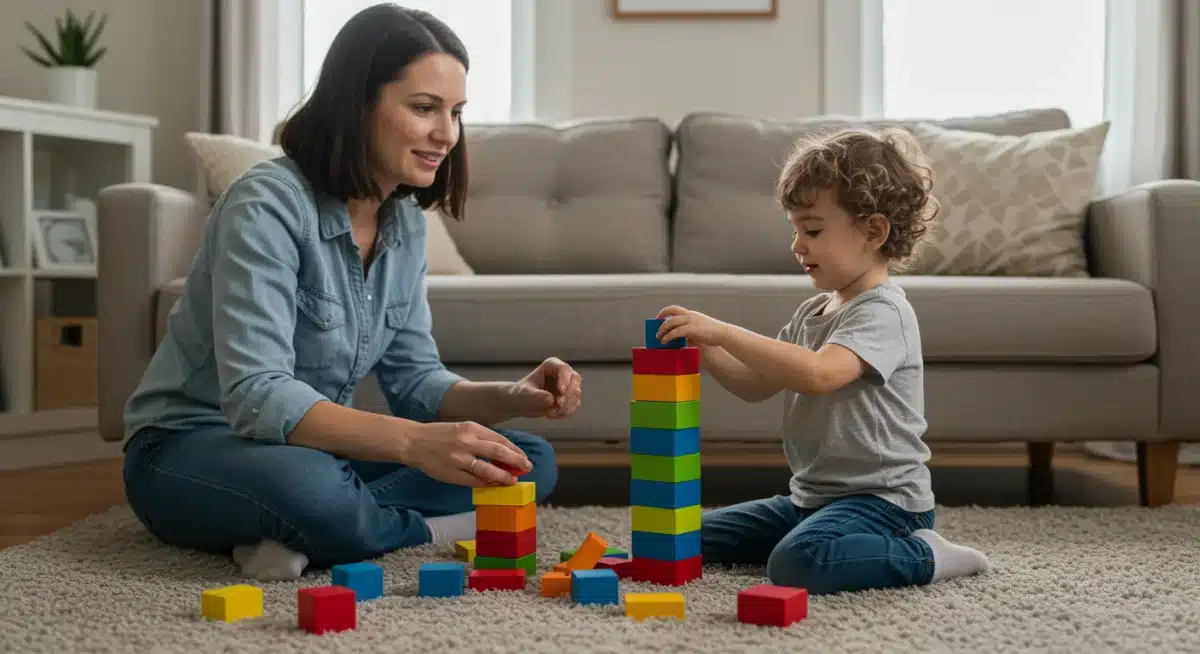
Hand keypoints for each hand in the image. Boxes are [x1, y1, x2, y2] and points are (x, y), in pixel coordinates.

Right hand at [404, 421, 531, 486]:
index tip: (524, 457)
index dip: (514, 450)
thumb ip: (480, 438)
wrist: (413, 441)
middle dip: (516, 461)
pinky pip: (473, 481)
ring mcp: (458, 459)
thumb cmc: (439, 435)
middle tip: (527, 468)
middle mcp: (466, 442)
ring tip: (513, 480)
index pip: (499, 439)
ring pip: (488, 470)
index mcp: (471, 428)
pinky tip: (493, 485)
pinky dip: (486, 484)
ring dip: (503, 476)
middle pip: (498, 452)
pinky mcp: (451, 473)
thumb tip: (503, 452)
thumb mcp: (461, 429)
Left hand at [508, 357, 581, 418]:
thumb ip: (537, 396)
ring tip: (549, 413)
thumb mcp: (525, 394)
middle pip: (575, 380)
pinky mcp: (570, 399)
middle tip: (558, 406)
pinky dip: (564, 412)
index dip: (565, 380)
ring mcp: (568, 386)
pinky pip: (574, 406)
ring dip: (565, 406)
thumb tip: (551, 400)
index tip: (560, 391)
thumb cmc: (522, 394)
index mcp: (552, 366)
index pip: (564, 369)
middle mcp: (563, 374)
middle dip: (568, 395)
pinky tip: (551, 415)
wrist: (522, 404)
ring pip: (576, 395)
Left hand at [656, 305, 732, 346]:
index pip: (674, 308)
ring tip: (659, 338)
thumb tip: (678, 339)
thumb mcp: (699, 329)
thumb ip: (689, 331)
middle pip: (670, 312)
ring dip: (662, 330)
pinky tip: (665, 341)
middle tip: (656, 330)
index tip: (658, 318)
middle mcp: (690, 315)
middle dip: (661, 321)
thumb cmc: (712, 334)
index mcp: (691, 314)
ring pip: (671, 322)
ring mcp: (691, 321)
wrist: (723, 334)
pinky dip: (668, 336)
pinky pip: (676, 331)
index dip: (664, 312)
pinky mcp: (692, 329)